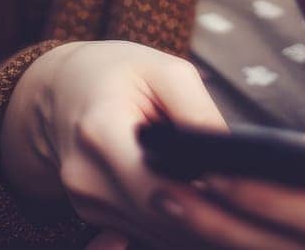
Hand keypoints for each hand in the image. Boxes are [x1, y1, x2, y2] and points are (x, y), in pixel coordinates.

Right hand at [0, 40, 230, 248]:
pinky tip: (191, 201)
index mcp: (101, 132)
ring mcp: (85, 202)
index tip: (238, 190)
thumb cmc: (116, 73)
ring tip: (222, 197)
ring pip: (158, 234)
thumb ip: (199, 113)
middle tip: (244, 200)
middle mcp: (86, 177)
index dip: (205, 197)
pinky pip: (146, 234)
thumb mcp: (164, 71)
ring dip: (194, 224)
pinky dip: (174, 224)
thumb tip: (232, 162)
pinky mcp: (91, 216)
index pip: (159, 189)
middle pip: (162, 220)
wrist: (60, 89)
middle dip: (208, 215)